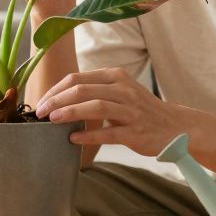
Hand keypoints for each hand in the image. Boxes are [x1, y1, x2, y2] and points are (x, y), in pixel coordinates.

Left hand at [34, 67, 186, 156]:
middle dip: (56, 100)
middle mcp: (123, 89)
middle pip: (82, 90)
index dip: (55, 89)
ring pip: (95, 107)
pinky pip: (109, 133)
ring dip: (70, 113)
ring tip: (52, 120)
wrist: (175, 126)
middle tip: (39, 112)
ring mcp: (130, 110)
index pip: (77, 78)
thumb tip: (59, 99)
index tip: (41, 102)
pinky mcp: (135, 131)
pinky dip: (89, 136)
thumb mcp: (120, 91)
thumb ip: (95, 91)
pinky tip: (73, 139)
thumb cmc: (141, 110)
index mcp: (115, 76)